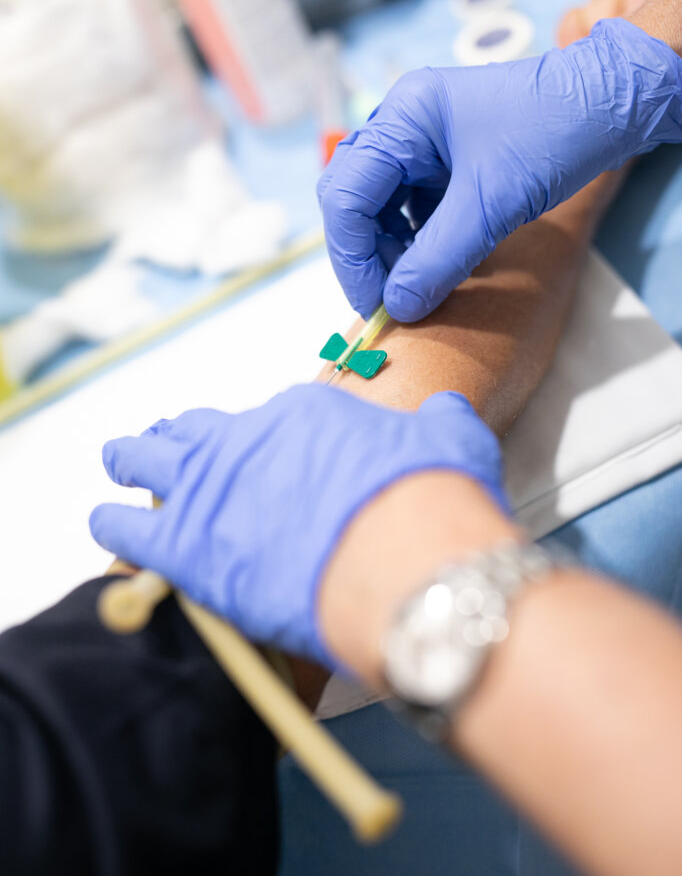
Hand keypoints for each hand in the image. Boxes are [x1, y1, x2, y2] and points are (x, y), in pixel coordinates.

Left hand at [90, 385, 505, 665]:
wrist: (405, 558)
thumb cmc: (434, 498)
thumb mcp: (451, 439)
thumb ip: (439, 421)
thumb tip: (447, 410)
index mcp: (303, 415)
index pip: (269, 422)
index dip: (264, 443)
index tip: (268, 459)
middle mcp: (247, 440)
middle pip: (197, 430)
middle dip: (179, 434)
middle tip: (165, 439)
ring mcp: (211, 487)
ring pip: (149, 461)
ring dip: (132, 459)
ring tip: (119, 460)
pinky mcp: (187, 545)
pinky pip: (128, 527)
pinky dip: (113, 522)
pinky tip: (105, 523)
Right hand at [319, 18, 681, 322]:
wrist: (611, 105)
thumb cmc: (556, 132)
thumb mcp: (493, 203)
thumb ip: (439, 258)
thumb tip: (398, 307)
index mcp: (404, 117)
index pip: (344, 194)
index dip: (352, 257)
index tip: (375, 303)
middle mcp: (403, 124)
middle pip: (355, 200)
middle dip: (368, 255)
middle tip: (392, 299)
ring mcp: (422, 141)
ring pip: (381, 207)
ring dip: (394, 251)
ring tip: (420, 282)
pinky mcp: (443, 159)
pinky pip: (412, 207)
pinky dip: (418, 240)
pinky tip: (438, 262)